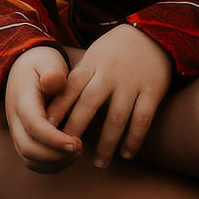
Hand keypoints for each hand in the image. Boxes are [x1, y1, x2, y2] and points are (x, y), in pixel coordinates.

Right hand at [4, 45, 81, 172]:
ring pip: (29, 158)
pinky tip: (69, 155)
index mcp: (22, 100)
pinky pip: (32, 161)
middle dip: (56, 155)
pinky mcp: (22, 138)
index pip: (34, 126)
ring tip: (77, 151)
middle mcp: (14, 119)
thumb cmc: (41, 65)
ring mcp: (16, 130)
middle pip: (28, 148)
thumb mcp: (48, 62)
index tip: (77, 143)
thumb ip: (52, 72)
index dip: (55, 139)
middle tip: (80, 147)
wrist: (23, 67)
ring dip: (55, 162)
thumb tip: (54, 81)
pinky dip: (51, 165)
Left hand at [45, 24, 171, 168]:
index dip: (58, 109)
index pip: (69, 89)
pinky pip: (142, 119)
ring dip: (106, 143)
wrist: (153, 35)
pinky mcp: (152, 91)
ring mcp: (131, 84)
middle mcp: (109, 74)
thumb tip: (53, 102)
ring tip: (98, 164)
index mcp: (91, 65)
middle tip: (67, 150)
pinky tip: (126, 155)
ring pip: (116, 118)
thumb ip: (77, 78)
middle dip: (76, 129)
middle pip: (88, 105)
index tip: (46, 128)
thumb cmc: (115, 51)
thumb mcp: (93, 57)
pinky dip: (134, 139)